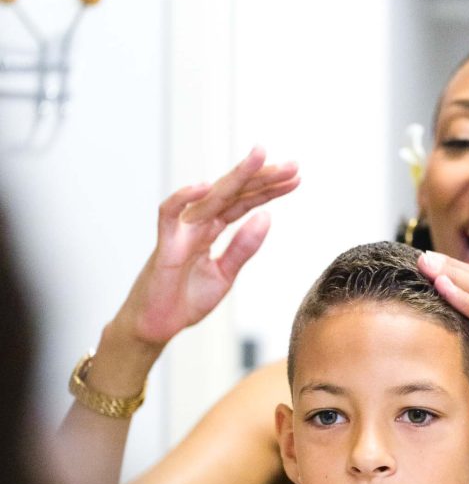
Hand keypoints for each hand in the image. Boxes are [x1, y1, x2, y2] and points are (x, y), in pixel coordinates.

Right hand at [116, 148, 299, 349]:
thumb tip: (267, 218)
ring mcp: (181, 231)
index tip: (296, 178)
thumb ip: (243, 247)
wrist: (157, 326)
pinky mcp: (164, 244)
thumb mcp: (225, 274)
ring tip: (261, 158)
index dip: (269, 190)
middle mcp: (198, 223)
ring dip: (236, 176)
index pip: (244, 203)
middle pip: (233, 193)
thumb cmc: (184, 299)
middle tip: (292, 165)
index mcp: (212, 230)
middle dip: (262, 177)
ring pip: (210, 196)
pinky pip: (169, 213)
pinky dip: (184, 198)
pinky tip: (206, 186)